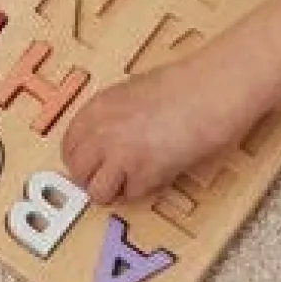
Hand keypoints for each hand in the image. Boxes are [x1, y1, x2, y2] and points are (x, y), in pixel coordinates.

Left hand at [61, 57, 252, 204]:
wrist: (212, 90)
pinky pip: (132, 195)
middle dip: (95, 179)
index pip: (68, 147)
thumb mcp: (133, 93)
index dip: (82, 161)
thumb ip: (112, 118)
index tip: (93, 166)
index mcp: (96, 108)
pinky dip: (146, 189)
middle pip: (78, 173)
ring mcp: (119, 154)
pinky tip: (162, 170)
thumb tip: (103, 143)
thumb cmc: (184, 86)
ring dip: (117, 189)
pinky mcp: (143, 173)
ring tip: (138, 176)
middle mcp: (101, 132)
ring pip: (98, 192)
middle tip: (116, 176)